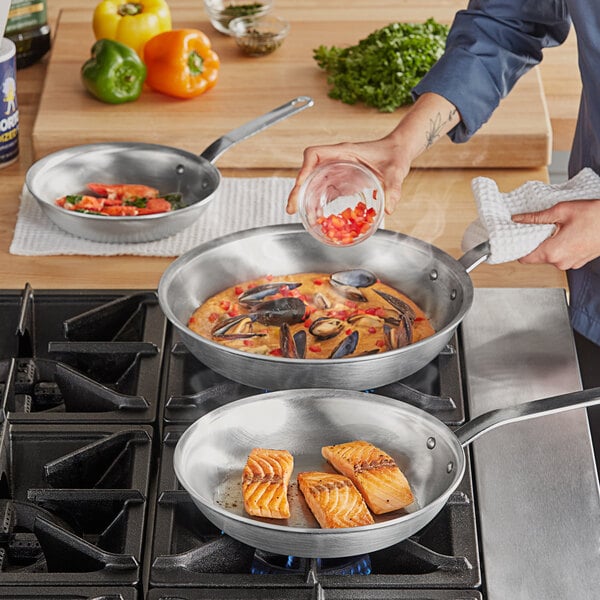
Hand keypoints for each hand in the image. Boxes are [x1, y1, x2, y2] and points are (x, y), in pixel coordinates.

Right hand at [285, 92, 460, 215]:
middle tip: (293, 210)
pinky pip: (325, 191)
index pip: (314, 154)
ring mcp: (337, 170)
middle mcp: (336, 160)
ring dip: (307, 200)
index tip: (300, 185)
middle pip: (308, 172)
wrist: (399, 151)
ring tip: (306, 219)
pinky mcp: (341, 180)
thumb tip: (389, 209)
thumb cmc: (395, 155)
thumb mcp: (395, 171)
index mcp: (343, 152)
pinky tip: (319, 217)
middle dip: (298, 191)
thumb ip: (393, 189)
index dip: (303, 169)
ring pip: (314, 183)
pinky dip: (319, 203)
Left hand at [512, 200, 599, 268]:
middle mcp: (560, 262)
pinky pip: (561, 256)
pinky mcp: (578, 262)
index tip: (516, 238)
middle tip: (536, 227)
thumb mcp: (561, 211)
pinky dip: (559, 246)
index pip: (524, 258)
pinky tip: (565, 233)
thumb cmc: (595, 215)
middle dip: (534, 242)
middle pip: (536, 256)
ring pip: (549, 256)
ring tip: (555, 228)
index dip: (518, 247)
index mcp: (553, 252)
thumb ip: (536, 218)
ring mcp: (570, 264)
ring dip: (548, 244)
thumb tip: (518, 219)